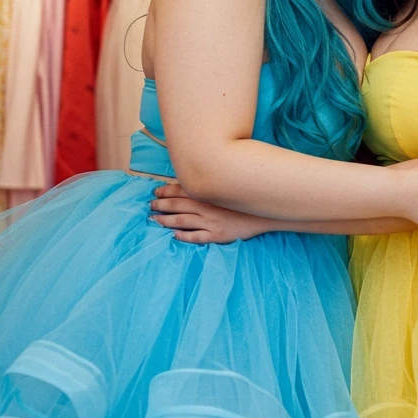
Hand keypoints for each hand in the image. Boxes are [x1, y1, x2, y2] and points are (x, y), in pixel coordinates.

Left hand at [150, 184, 267, 243]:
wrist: (266, 212)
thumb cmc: (246, 197)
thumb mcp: (228, 185)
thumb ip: (212, 183)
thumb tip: (195, 180)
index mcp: (209, 192)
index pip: (182, 190)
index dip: (166, 190)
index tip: (155, 191)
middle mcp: (206, 206)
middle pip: (178, 205)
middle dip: (162, 205)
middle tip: (150, 206)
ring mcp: (211, 222)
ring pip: (183, 221)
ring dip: (167, 221)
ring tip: (155, 221)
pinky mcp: (217, 235)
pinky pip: (197, 237)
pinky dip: (184, 236)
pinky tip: (174, 236)